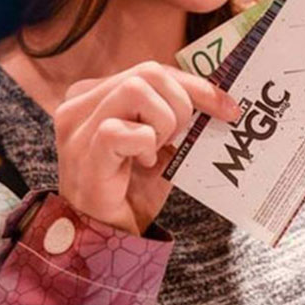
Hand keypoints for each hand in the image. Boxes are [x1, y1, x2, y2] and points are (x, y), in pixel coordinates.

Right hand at [54, 61, 239, 234]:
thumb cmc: (132, 187)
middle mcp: (79, 103)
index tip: (227, 107)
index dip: (195, 85)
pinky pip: (121, 129)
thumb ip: (175, 113)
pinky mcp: (83, 151)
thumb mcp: (159, 141)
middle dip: (180, 105)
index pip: (154, 70)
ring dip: (161, 123)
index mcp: (96, 93)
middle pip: (148, 73)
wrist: (107, 234)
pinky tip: (142, 164)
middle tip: (178, 138)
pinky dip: (144, 144)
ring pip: (135, 90)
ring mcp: (77, 127)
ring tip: (156, 150)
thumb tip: (221, 97)